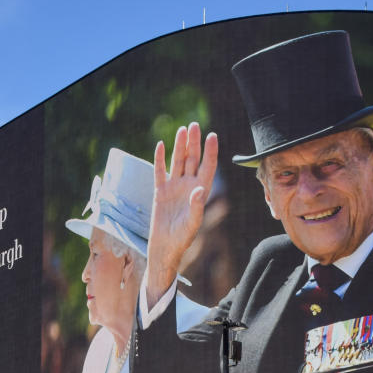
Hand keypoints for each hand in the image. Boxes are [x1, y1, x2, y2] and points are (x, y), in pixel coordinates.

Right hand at [146, 122, 217, 306]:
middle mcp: (188, 186)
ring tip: (183, 130)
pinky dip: (159, 159)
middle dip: (194, 143)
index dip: (210, 152)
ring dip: (180, 146)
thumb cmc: (182, 239)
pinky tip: (160, 145)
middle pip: (192, 160)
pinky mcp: (159, 191)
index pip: (207, 167)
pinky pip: (159, 171)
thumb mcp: (192, 224)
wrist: (164, 247)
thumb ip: (197, 206)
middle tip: (195, 125)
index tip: (212, 136)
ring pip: (177, 162)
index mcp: (199, 192)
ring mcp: (173, 187)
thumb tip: (200, 189)